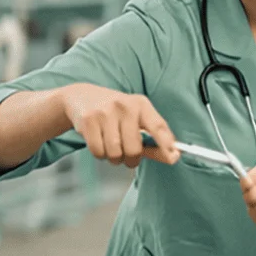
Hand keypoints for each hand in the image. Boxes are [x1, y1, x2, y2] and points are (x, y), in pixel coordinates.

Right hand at [58, 83, 179, 167]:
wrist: (82, 96)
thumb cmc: (115, 112)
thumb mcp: (136, 118)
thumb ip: (153, 138)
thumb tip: (171, 157)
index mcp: (141, 105)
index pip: (158, 126)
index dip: (166, 143)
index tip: (174, 157)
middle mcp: (125, 106)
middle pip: (134, 149)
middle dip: (132, 160)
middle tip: (128, 156)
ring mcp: (106, 112)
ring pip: (115, 153)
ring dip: (114, 158)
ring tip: (112, 147)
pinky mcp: (89, 120)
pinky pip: (98, 152)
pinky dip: (100, 154)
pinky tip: (100, 143)